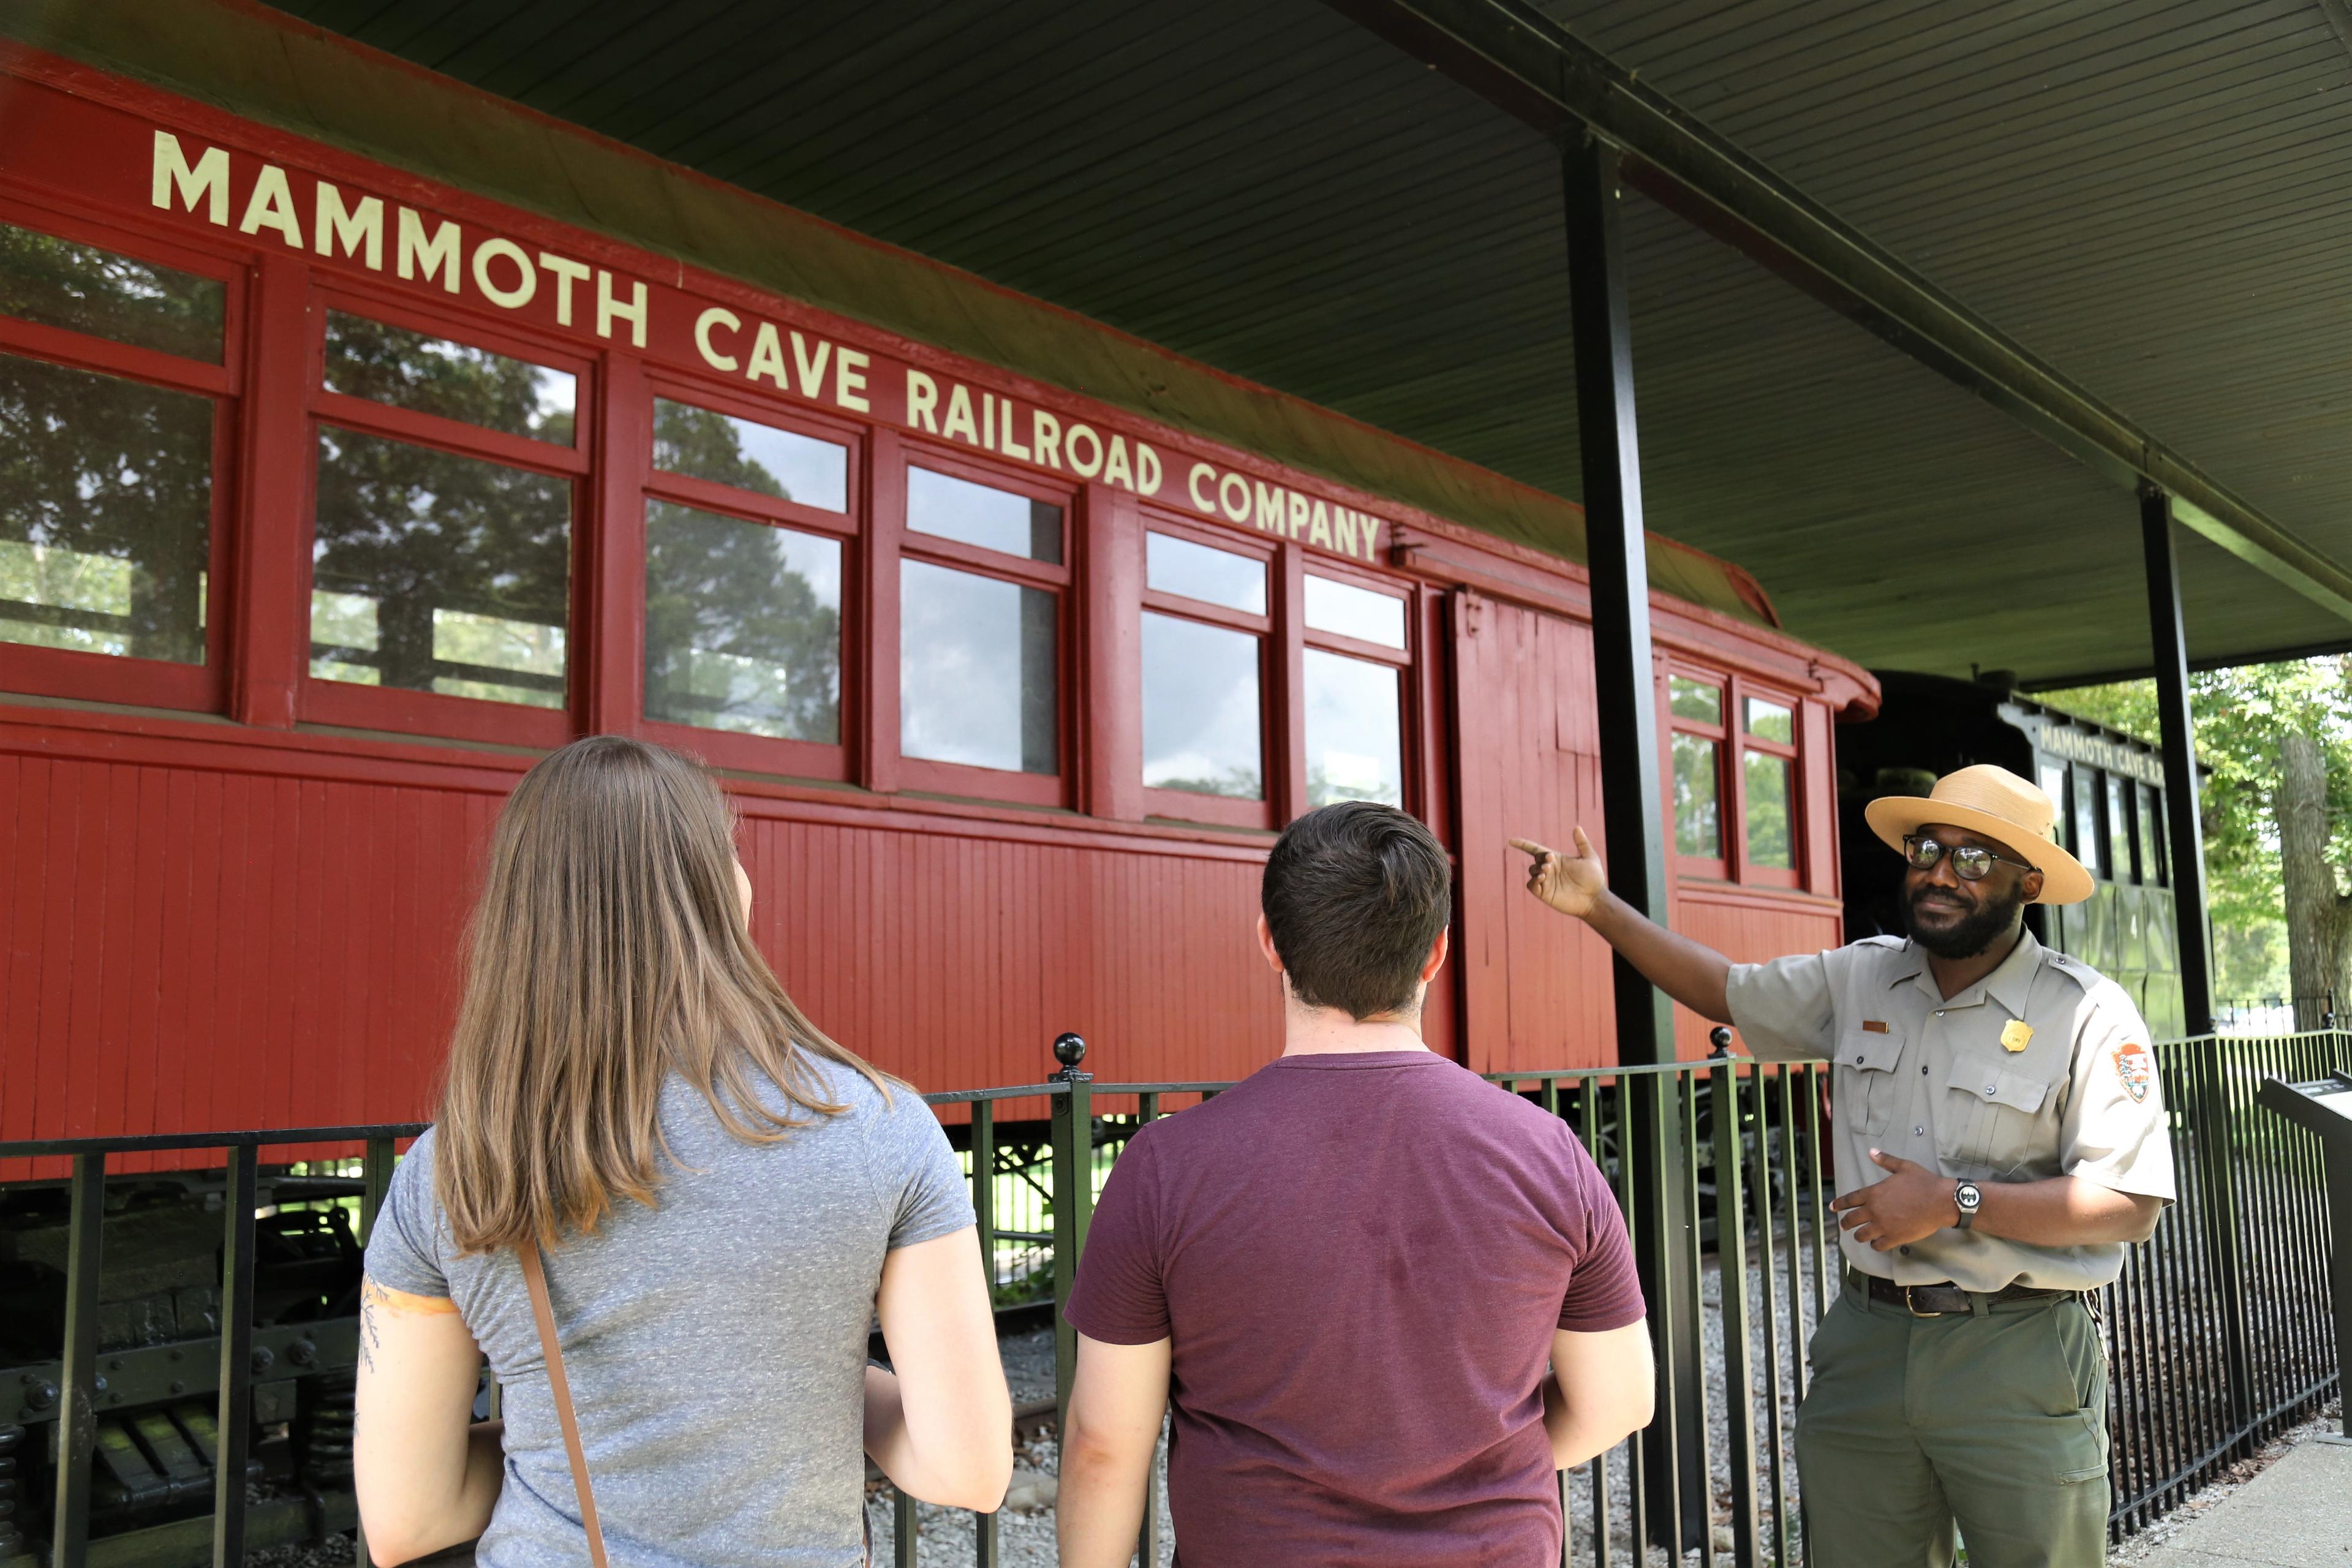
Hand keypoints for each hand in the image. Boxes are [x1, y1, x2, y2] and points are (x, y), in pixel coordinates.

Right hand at [1511, 830, 1606, 919]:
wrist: (1594, 899)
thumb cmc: (1594, 879)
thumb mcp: (1590, 858)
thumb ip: (1582, 843)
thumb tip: (1577, 827)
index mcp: (1557, 859)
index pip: (1535, 850)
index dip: (1523, 844)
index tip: (1511, 841)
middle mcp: (1550, 870)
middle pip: (1535, 859)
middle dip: (1540, 858)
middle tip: (1550, 860)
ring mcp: (1547, 882)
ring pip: (1532, 871)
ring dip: (1537, 869)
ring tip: (1547, 871)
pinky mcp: (1545, 894)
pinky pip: (1531, 885)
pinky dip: (1533, 881)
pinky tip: (1542, 878)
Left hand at [1830, 1149, 1959, 1250]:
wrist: (1940, 1201)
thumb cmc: (1923, 1182)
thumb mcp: (1903, 1167)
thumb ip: (1885, 1160)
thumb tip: (1872, 1152)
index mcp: (1874, 1193)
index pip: (1849, 1200)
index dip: (1839, 1204)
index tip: (1832, 1208)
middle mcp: (1874, 1210)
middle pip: (1851, 1220)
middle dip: (1845, 1223)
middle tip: (1844, 1225)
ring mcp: (1883, 1226)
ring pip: (1862, 1235)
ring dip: (1859, 1236)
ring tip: (1859, 1236)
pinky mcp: (1895, 1238)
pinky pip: (1878, 1245)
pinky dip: (1875, 1245)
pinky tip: (1876, 1243)